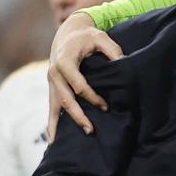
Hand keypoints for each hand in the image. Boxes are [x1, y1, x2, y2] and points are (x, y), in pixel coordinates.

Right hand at [46, 12, 122, 141]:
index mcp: (65, 61)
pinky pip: (51, 107)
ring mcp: (51, 81)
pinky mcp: (52, 87)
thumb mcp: (101, 37)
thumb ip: (113, 50)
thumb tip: (124, 65)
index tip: (106, 106)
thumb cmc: (87, 36)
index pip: (78, 85)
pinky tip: (52, 140)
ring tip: (64, 143)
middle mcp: (54, 73)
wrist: (69, 32)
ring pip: (55, 106)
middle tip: (90, 129)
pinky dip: (51, 123)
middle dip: (77, 115)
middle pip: (65, 98)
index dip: (92, 97)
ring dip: (62, 123)